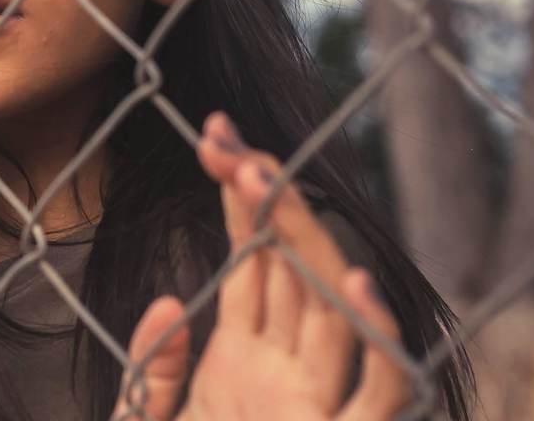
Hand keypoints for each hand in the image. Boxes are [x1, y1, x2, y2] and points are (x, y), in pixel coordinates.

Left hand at [112, 112, 409, 420]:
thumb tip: (164, 301)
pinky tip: (353, 281)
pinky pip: (382, 386)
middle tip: (228, 139)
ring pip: (331, 307)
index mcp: (240, 362)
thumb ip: (152, 368)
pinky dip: (380, 338)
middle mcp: (285, 371)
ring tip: (263, 177)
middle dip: (269, 199)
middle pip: (291, 268)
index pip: (252, 263)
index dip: (240, 204)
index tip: (214, 144)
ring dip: (305, 240)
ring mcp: (313, 403)